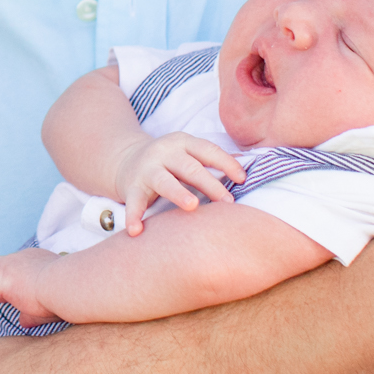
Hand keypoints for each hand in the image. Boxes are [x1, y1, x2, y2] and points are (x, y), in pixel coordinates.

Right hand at [113, 131, 243, 233]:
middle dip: (210, 183)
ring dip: (178, 193)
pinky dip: (134, 216)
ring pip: (164, 181)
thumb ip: (212, 160)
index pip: (208, 150)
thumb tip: (250, 167)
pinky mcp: (131, 186)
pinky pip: (134, 202)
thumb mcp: (188, 154)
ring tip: (192, 206)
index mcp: (183, 143)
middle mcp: (164, 152)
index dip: (226, 163)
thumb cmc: (169, 162)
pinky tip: (136, 231)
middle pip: (190, 167)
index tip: (243, 179)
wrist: (124, 159)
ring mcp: (147, 169)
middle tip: (228, 202)